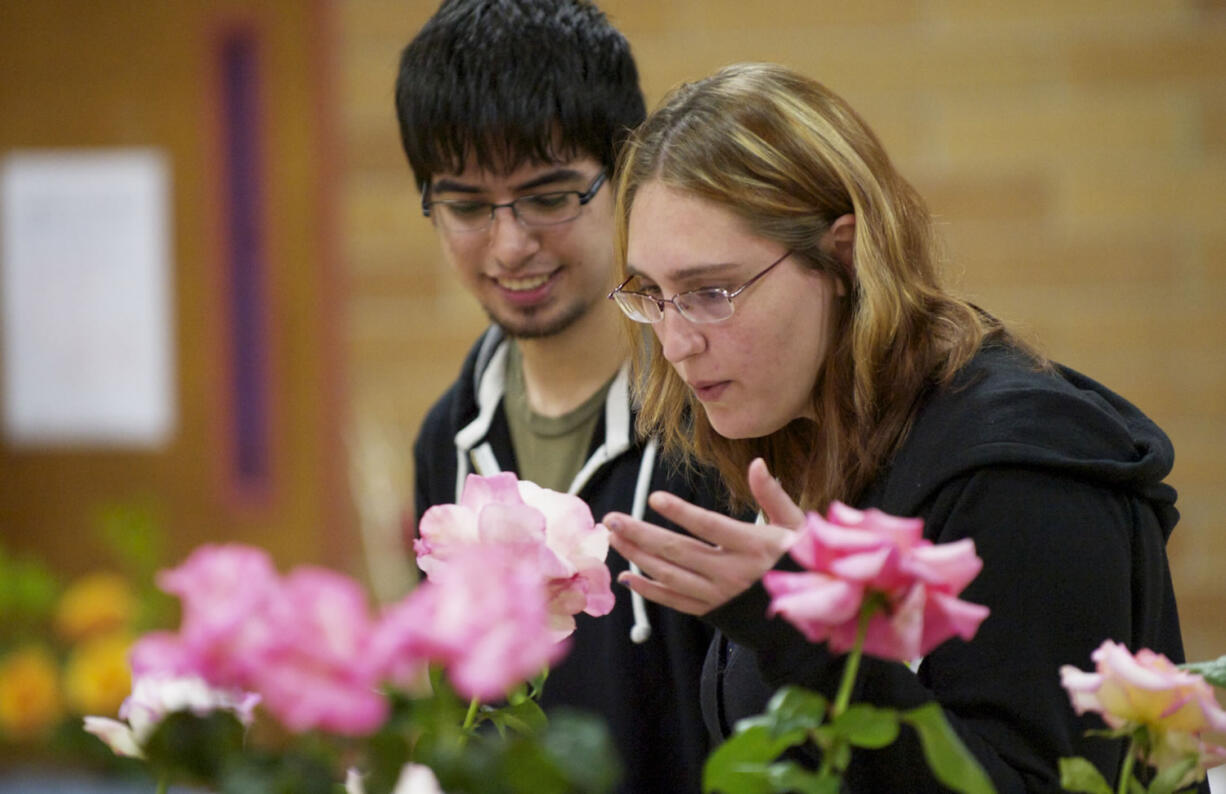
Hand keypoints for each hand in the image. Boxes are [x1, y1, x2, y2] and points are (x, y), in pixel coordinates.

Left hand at [604, 458, 805, 614]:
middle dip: (641, 534)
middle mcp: (733, 573)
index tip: (654, 498)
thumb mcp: (795, 524)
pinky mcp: (713, 611)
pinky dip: (649, 590)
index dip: (681, 513)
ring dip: (638, 556)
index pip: (710, 527)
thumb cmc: (800, 557)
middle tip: (611, 518)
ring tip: (614, 537)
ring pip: (671, 575)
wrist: (809, 609)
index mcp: (754, 546)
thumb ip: (772, 495)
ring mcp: (720, 595)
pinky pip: (675, 601)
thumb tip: (757, 463)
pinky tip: (626, 576)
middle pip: (679, 551)